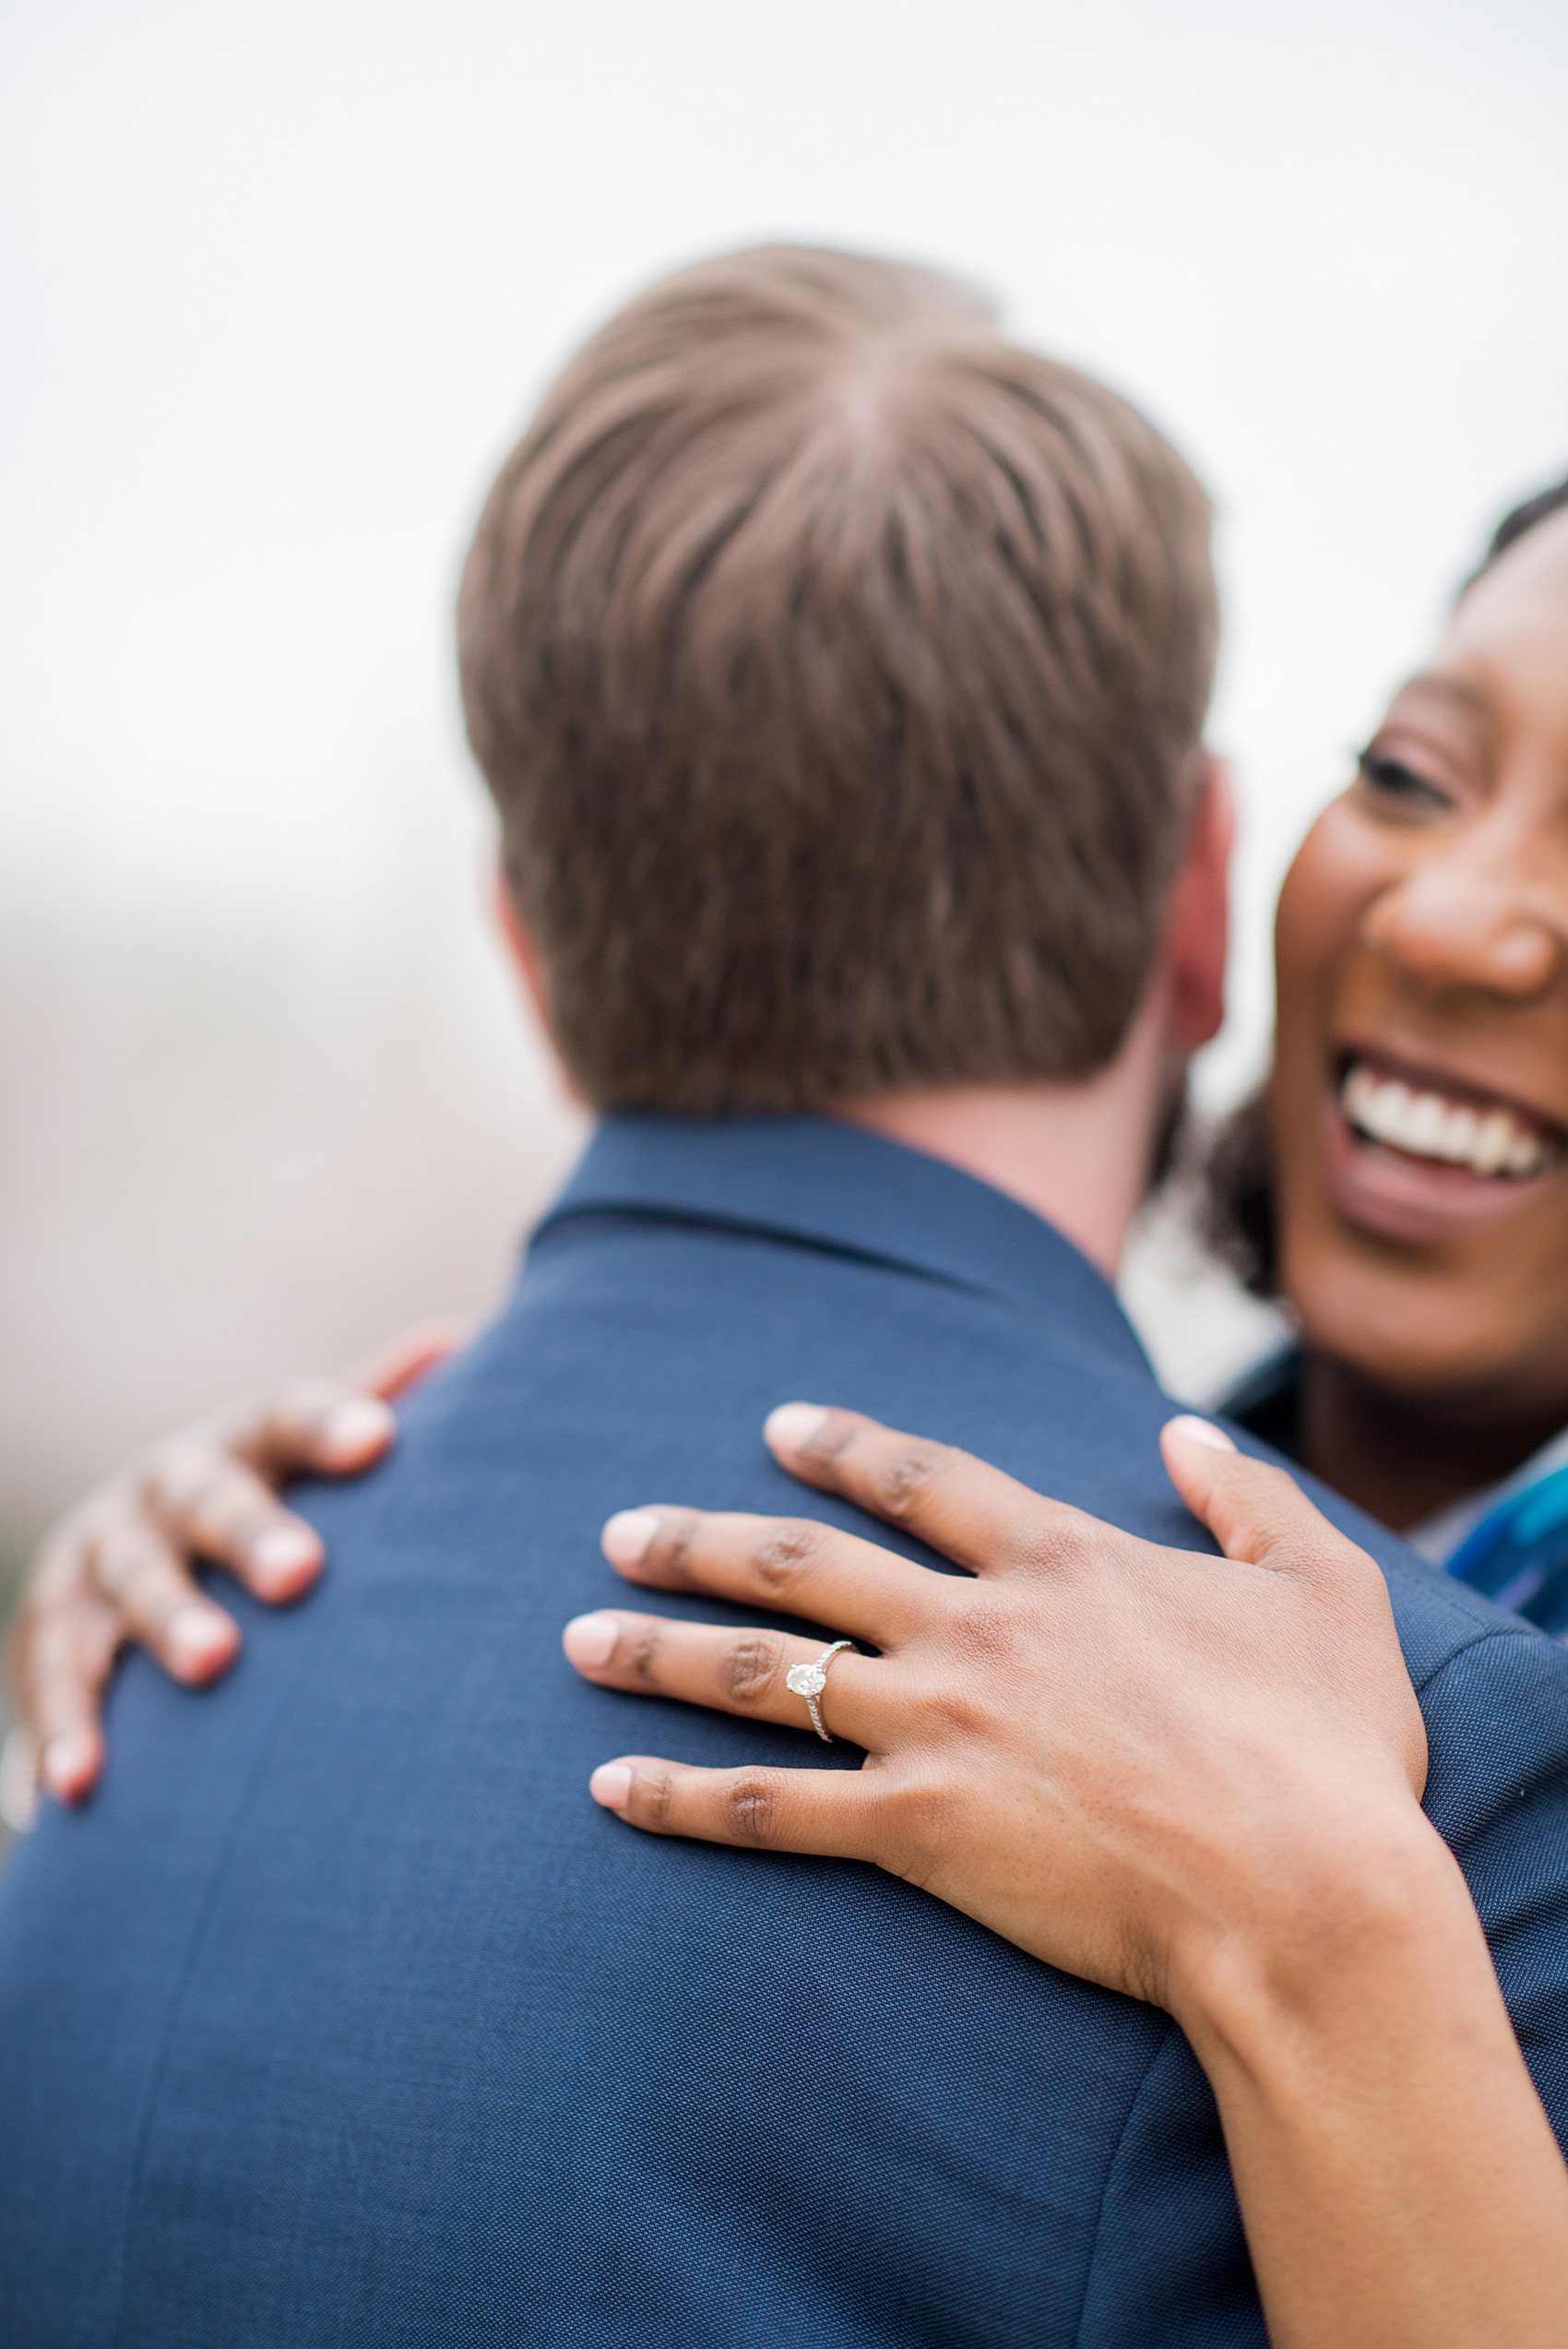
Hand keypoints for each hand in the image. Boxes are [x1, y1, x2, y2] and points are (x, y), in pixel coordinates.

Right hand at [5, 1324, 461, 1816]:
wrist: (125, 1543)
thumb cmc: (263, 1497)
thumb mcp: (304, 1449)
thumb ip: (373, 1401)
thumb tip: (460, 1338)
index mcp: (246, 1440)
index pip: (289, 1415)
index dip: (331, 1425)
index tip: (380, 1440)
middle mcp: (170, 1483)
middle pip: (210, 1500)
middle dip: (253, 1534)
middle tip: (303, 1574)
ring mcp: (105, 1549)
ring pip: (134, 1579)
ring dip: (170, 1620)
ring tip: (215, 1664)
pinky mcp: (51, 1622)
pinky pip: (58, 1671)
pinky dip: (69, 1724)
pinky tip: (80, 1781)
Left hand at [563, 1405, 1429, 2020]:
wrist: (1303, 1893)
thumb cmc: (1326, 1748)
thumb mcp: (1323, 1587)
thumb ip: (1248, 1497)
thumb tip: (1187, 1432)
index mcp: (1061, 1559)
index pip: (923, 1479)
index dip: (844, 1446)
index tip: (777, 1428)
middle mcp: (976, 1626)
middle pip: (806, 1563)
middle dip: (701, 1540)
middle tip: (620, 1528)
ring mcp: (937, 1724)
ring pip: (764, 1670)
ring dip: (660, 1651)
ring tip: (577, 1637)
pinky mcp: (916, 1829)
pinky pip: (770, 1808)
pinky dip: (681, 1798)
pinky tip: (609, 1789)